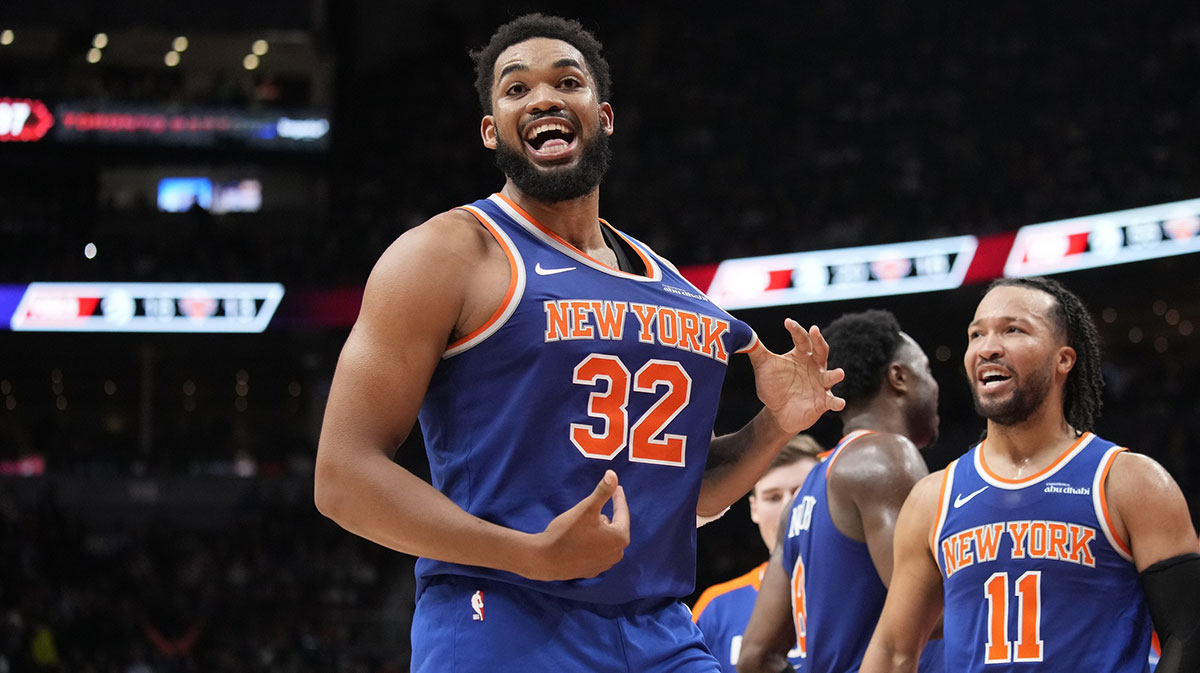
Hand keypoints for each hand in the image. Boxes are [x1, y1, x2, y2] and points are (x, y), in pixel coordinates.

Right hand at [524, 470, 630, 580]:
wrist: (545, 560)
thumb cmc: (567, 532)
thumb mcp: (586, 508)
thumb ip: (603, 491)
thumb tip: (613, 474)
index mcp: (620, 537)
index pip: (622, 512)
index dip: (618, 498)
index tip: (617, 487)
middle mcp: (617, 553)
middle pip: (614, 527)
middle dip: (605, 517)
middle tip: (592, 509)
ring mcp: (605, 564)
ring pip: (605, 539)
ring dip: (599, 530)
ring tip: (584, 525)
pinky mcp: (593, 571)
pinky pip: (597, 551)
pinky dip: (593, 543)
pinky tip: (581, 540)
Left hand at [747, 318, 845, 433]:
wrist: (777, 412)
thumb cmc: (773, 386)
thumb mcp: (763, 366)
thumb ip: (756, 351)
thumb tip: (744, 333)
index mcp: (801, 355)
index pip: (801, 339)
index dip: (795, 330)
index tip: (787, 322)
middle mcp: (814, 367)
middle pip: (821, 350)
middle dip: (819, 341)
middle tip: (814, 330)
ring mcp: (820, 384)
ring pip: (831, 376)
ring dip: (835, 375)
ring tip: (840, 373)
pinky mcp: (823, 402)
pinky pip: (832, 401)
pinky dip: (837, 402)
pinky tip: (839, 403)